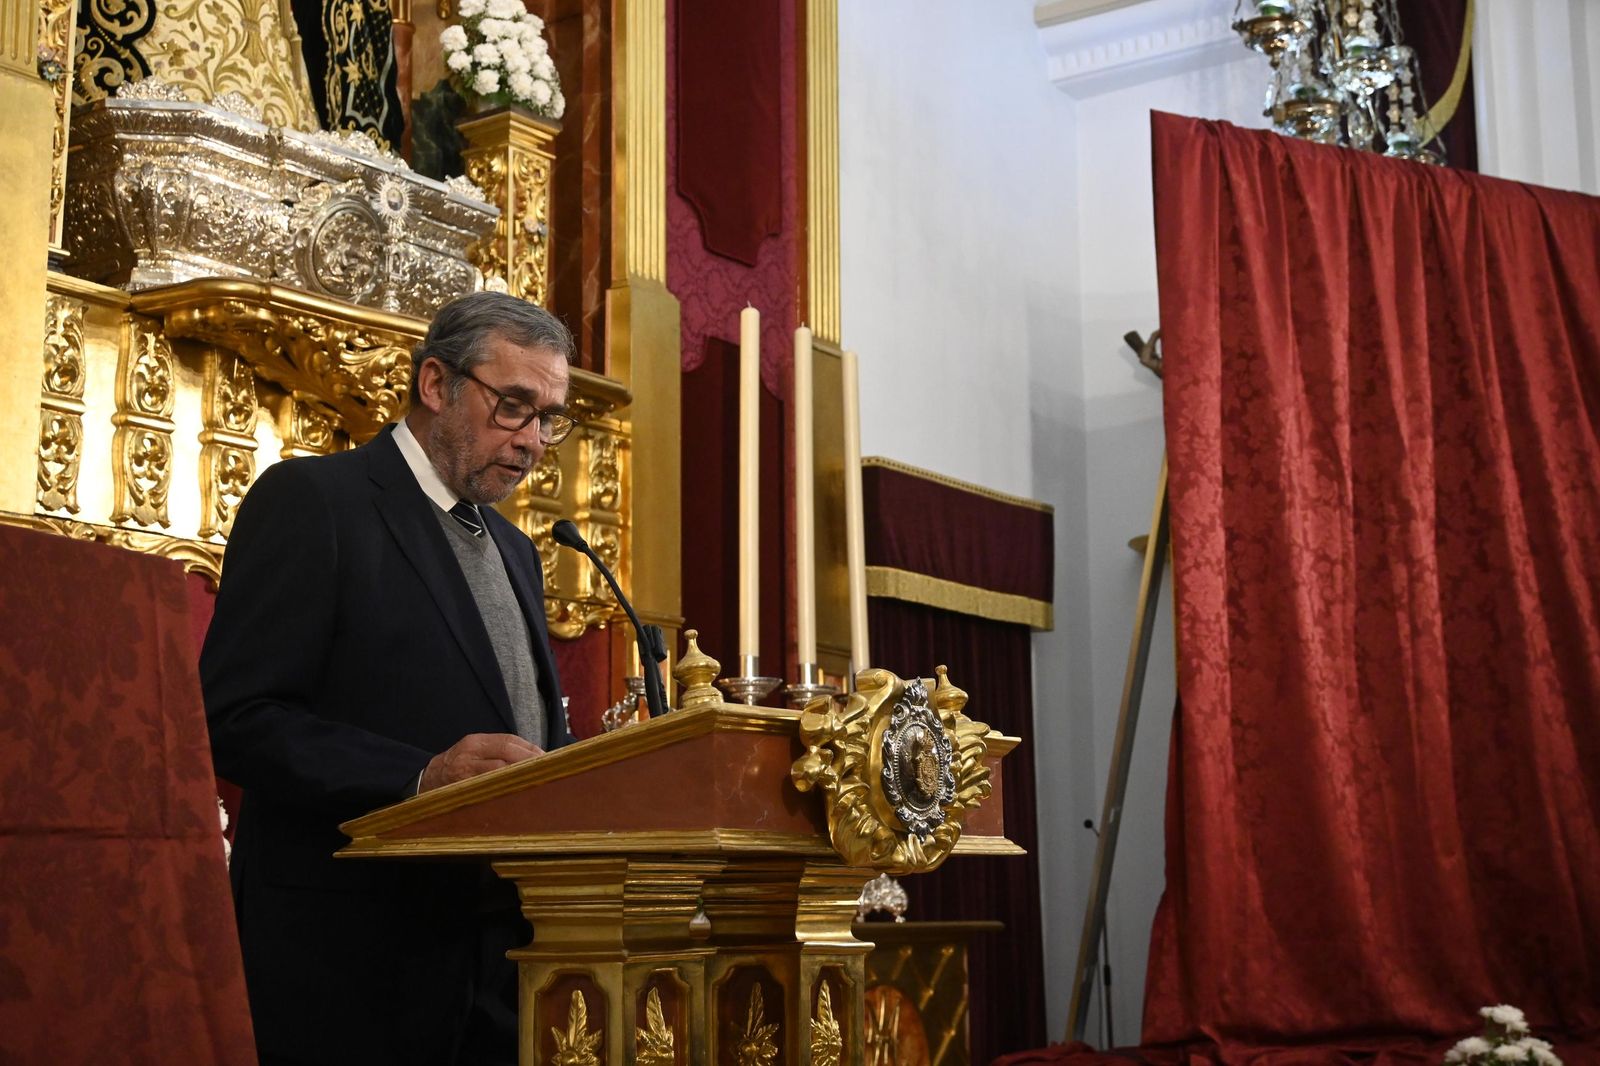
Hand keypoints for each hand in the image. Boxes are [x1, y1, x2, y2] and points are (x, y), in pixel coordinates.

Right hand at [418, 733, 543, 793]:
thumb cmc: (457, 767)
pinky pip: (488, 788)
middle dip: (530, 760)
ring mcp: (465, 771)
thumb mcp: (474, 752)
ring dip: (521, 775)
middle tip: (548, 769)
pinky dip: (505, 789)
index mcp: (476, 742)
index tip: (547, 757)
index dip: (530, 749)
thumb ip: (498, 753)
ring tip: (538, 780)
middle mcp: (470, 753)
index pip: (509, 740)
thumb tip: (532, 759)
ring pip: (499, 770)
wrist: (425, 781)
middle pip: (507, 751)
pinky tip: (518, 793)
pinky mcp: (462, 789)